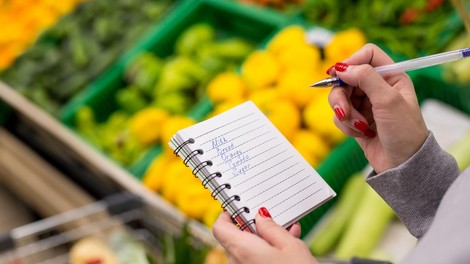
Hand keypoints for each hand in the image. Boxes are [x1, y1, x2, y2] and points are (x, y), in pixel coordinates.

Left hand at [212, 208, 316, 263]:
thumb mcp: (290, 246)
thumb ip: (272, 228)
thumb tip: (261, 216)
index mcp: (242, 249)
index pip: (220, 227)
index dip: (228, 213)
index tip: (241, 206)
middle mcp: (237, 263)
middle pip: (236, 237)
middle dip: (254, 226)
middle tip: (272, 217)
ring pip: (248, 250)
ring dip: (264, 239)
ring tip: (288, 232)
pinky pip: (254, 260)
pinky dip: (267, 252)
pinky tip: (288, 248)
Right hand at [327, 43, 427, 172]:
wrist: (403, 165)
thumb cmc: (405, 132)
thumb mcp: (388, 100)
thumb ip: (366, 78)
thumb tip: (341, 67)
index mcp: (391, 76)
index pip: (367, 55)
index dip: (351, 61)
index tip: (338, 74)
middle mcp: (377, 87)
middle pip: (347, 78)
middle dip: (341, 95)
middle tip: (343, 111)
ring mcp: (365, 104)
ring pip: (339, 97)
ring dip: (344, 113)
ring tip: (357, 126)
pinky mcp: (356, 119)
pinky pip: (339, 115)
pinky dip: (345, 125)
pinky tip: (360, 133)